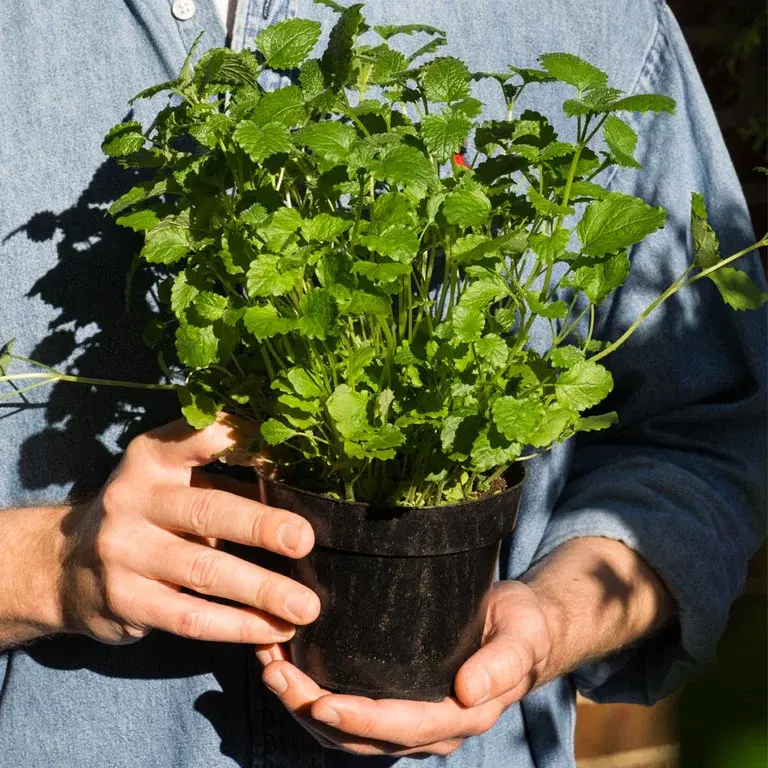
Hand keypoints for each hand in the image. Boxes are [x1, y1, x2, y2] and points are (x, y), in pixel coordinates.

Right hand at [56, 415, 319, 644]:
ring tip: (306, 606)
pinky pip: (190, 617)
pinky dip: (237, 626)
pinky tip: (271, 630)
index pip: (202, 438)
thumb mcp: (172, 480)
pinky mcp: (127, 601)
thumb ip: (223, 478)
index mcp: (153, 457)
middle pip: (208, 511)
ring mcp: (126, 552)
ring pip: (205, 570)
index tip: (289, 456)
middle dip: (261, 526)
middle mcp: (134, 498)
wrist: (64, 567)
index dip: (246, 443)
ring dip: (261, 590)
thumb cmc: (146, 514)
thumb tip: (295, 485)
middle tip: (305, 540)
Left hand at [257, 581, 550, 755]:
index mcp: (459, 716)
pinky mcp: (395, 696)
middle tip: (276, 674)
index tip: (321, 703)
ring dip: (302, 704)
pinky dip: (313, 692)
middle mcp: (428, 726)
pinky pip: (348, 707)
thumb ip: (500, 665)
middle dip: (312, 710)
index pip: (402, 726)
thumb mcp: (520, 638)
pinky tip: (290, 663)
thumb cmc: (521, 627)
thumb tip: (467, 692)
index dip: (359, 720)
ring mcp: (409, 716)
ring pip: (345, 729)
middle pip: (361, 735)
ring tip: (270, 667)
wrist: (521, 626)